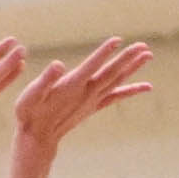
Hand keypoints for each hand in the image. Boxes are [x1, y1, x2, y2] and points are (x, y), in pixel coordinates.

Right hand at [11, 37, 153, 147]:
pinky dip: (131, 90)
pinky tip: (146, 86)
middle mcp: (86, 93)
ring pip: (117, 81)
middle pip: (110, 73)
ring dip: (133, 68)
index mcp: (71, 86)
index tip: (117, 40)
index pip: (90, 66)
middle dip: (127, 59)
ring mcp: (92, 100)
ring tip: (148, 55)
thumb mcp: (31, 95)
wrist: (37, 137)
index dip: (103, 53)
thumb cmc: (30, 113)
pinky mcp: (94, 106)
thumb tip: (57, 65)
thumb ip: (45, 80)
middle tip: (144, 46)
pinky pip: (116, 96)